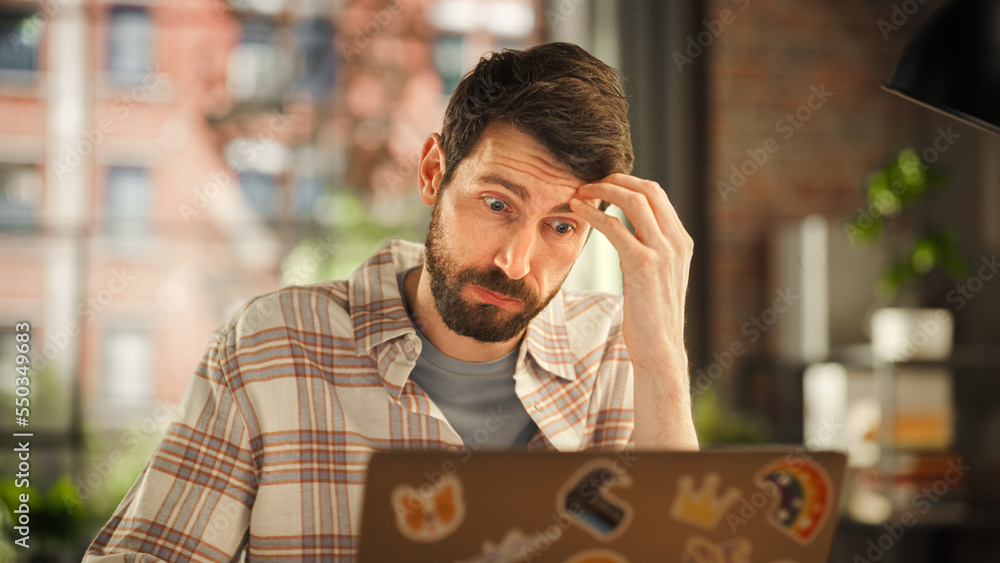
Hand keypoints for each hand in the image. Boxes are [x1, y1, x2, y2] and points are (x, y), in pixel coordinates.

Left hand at [570, 174, 697, 448]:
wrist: (660, 350)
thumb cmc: (650, 318)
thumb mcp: (654, 278)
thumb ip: (646, 251)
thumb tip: (625, 232)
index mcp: (681, 242)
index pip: (657, 195)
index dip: (628, 183)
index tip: (602, 185)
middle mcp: (677, 242)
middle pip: (648, 189)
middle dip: (616, 179)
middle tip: (588, 182)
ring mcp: (664, 252)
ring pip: (634, 200)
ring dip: (603, 190)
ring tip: (580, 192)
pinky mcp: (644, 264)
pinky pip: (616, 225)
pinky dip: (594, 213)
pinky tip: (577, 210)